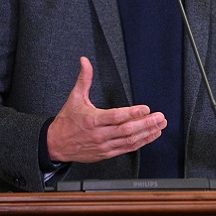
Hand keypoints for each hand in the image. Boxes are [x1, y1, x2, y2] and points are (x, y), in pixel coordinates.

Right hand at [46, 57, 165, 162]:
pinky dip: (141, 142)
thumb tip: (85, 61)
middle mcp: (99, 134)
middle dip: (146, 123)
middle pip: (126, 130)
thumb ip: (84, 79)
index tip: (146, 108)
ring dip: (147, 133)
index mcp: (92, 119)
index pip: (115, 116)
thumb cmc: (66, 121)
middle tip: (159, 117)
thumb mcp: (74, 98)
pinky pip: (127, 149)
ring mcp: (104, 145)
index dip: (132, 113)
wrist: (55, 144)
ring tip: (160, 125)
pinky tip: (150, 136)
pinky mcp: (106, 154)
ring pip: (129, 140)